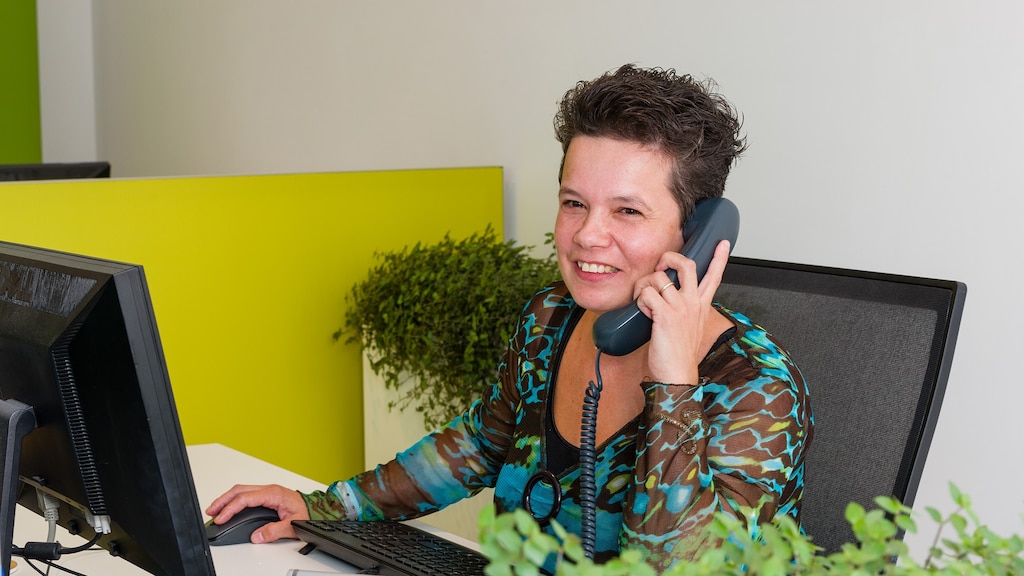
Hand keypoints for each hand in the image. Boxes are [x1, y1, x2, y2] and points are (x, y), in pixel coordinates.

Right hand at [205, 484, 309, 542]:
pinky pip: (246, 494)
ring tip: (215, 510)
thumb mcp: (292, 525)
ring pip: (241, 491)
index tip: (221, 518)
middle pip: (239, 490)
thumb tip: (257, 536)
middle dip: (223, 500)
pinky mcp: (266, 495)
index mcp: (274, 494)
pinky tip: (228, 508)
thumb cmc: (308, 513)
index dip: (231, 508)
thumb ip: (274, 531)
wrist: (318, 509)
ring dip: (227, 499)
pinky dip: (234, 500)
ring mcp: (267, 491)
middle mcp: (269, 489)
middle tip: (211, 511)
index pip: (246, 498)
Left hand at [635, 239, 730, 382]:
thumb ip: (685, 310)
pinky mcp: (665, 315)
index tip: (723, 243)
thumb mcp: (689, 327)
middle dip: (670, 257)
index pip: (714, 276)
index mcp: (701, 306)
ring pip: (659, 277)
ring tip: (643, 299)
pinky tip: (643, 312)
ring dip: (645, 284)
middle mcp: (693, 303)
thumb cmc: (679, 354)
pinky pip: (647, 293)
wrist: (677, 374)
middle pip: (687, 265)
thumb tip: (667, 298)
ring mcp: (680, 308)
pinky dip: (640, 300)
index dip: (719, 258)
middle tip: (661, 266)